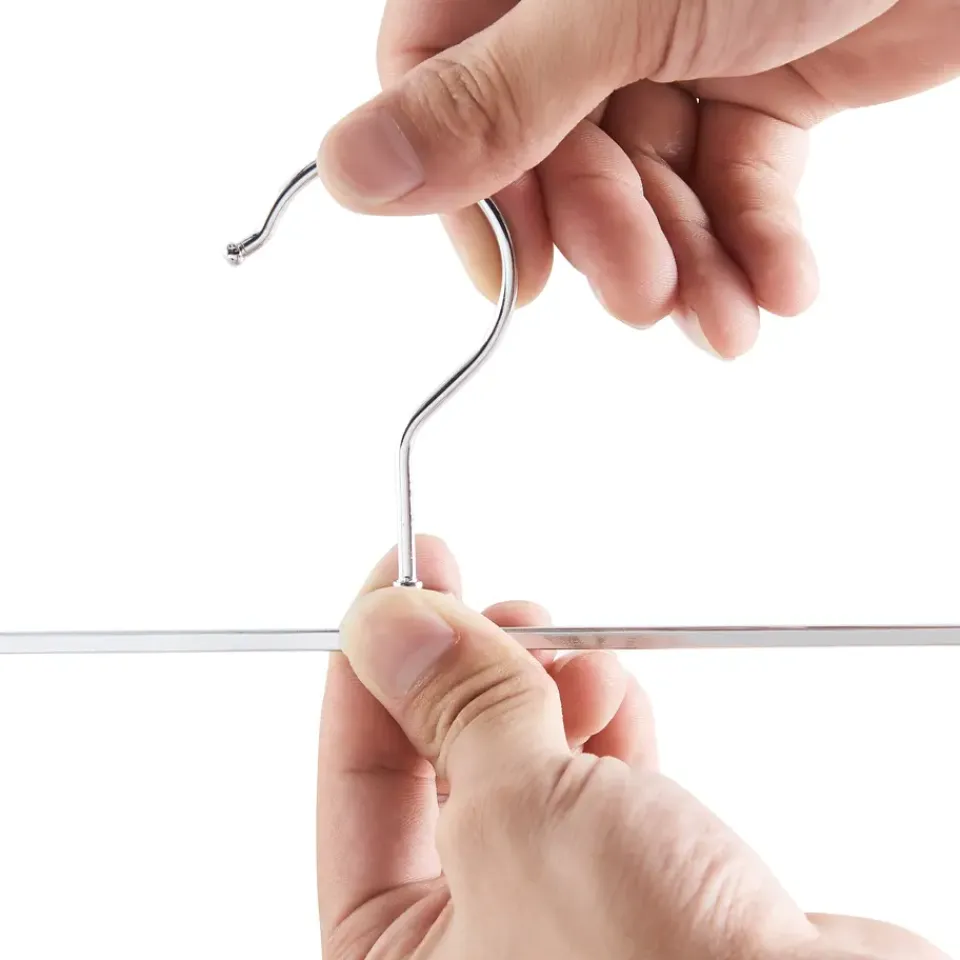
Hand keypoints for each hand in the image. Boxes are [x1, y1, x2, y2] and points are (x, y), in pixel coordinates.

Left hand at [316, 536, 947, 958]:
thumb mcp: (520, 816)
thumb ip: (453, 708)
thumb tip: (388, 624)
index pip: (354, 779)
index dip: (370, 665)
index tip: (396, 580)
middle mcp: (469, 946)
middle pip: (435, 764)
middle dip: (468, 669)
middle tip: (496, 604)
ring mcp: (554, 914)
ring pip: (517, 761)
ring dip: (542, 687)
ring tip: (578, 655)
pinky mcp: (631, 887)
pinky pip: (587, 779)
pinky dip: (598, 721)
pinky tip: (617, 693)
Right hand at [318, 0, 959, 358]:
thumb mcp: (617, 6)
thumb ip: (490, 97)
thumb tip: (353, 172)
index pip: (442, 84)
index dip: (470, 190)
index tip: (511, 275)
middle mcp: (589, 11)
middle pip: (555, 153)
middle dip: (609, 238)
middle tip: (643, 293)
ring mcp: (678, 46)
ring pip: (649, 185)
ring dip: (688, 264)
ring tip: (721, 317)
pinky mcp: (762, 82)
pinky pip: (735, 180)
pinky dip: (757, 244)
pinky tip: (780, 288)